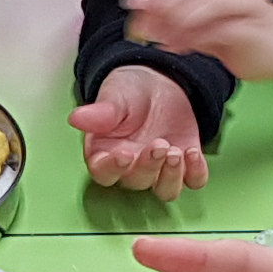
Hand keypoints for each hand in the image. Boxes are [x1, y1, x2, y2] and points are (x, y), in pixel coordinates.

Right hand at [73, 64, 210, 200]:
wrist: (158, 81)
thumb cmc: (128, 92)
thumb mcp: (113, 96)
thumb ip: (99, 112)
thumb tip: (76, 118)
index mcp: (105, 154)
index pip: (103, 172)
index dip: (112, 169)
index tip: (123, 155)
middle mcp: (131, 168)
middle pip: (137, 182)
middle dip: (149, 166)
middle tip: (158, 145)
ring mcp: (159, 169)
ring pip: (165, 190)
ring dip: (171, 176)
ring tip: (176, 151)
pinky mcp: (184, 164)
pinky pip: (193, 181)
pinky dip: (196, 173)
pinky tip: (193, 153)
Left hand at [125, 0, 272, 80]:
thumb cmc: (240, 29)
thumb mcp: (199, 16)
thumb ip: (172, 11)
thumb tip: (141, 11)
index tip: (134, 2)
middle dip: (162, 2)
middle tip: (143, 24)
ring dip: (177, 20)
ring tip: (161, 37)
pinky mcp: (256, 19)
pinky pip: (220, 22)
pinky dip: (195, 34)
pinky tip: (181, 45)